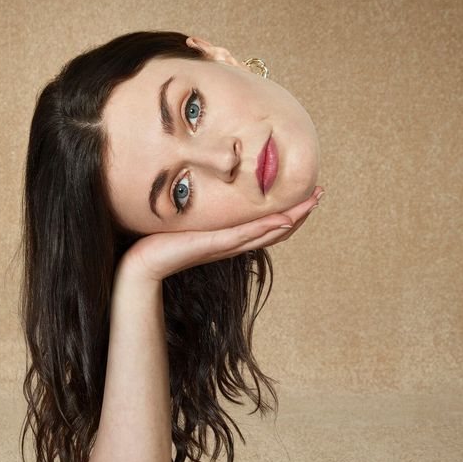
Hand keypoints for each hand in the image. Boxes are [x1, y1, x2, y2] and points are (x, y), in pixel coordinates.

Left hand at [119, 186, 324, 282]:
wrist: (143, 266)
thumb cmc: (160, 244)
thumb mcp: (187, 224)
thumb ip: (201, 215)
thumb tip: (204, 195)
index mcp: (229, 239)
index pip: (267, 226)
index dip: (290, 212)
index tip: (307, 195)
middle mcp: (232, 244)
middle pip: (276, 229)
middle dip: (300, 212)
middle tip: (320, 194)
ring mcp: (225, 246)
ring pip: (268, 232)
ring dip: (292, 218)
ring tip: (311, 202)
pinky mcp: (213, 245)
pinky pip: (245, 236)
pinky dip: (266, 227)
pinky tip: (283, 218)